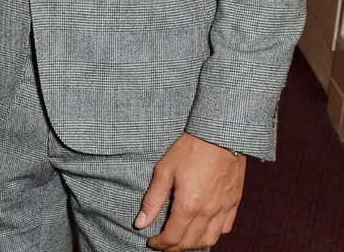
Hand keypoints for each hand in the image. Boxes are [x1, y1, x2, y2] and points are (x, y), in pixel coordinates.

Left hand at [134, 134, 245, 250]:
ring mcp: (223, 209)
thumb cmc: (190, 148)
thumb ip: (153, 200)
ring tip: (182, 240)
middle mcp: (208, 212)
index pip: (173, 237)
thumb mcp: (164, 170)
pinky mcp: (234, 202)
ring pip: (210, 240)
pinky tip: (204, 229)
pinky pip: (225, 228)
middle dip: (175, 247)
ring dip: (194, 244)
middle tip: (164, 243)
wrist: (220, 134)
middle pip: (191, 242)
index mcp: (189, 205)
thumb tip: (140, 223)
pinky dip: (213, 234)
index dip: (160, 244)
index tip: (151, 242)